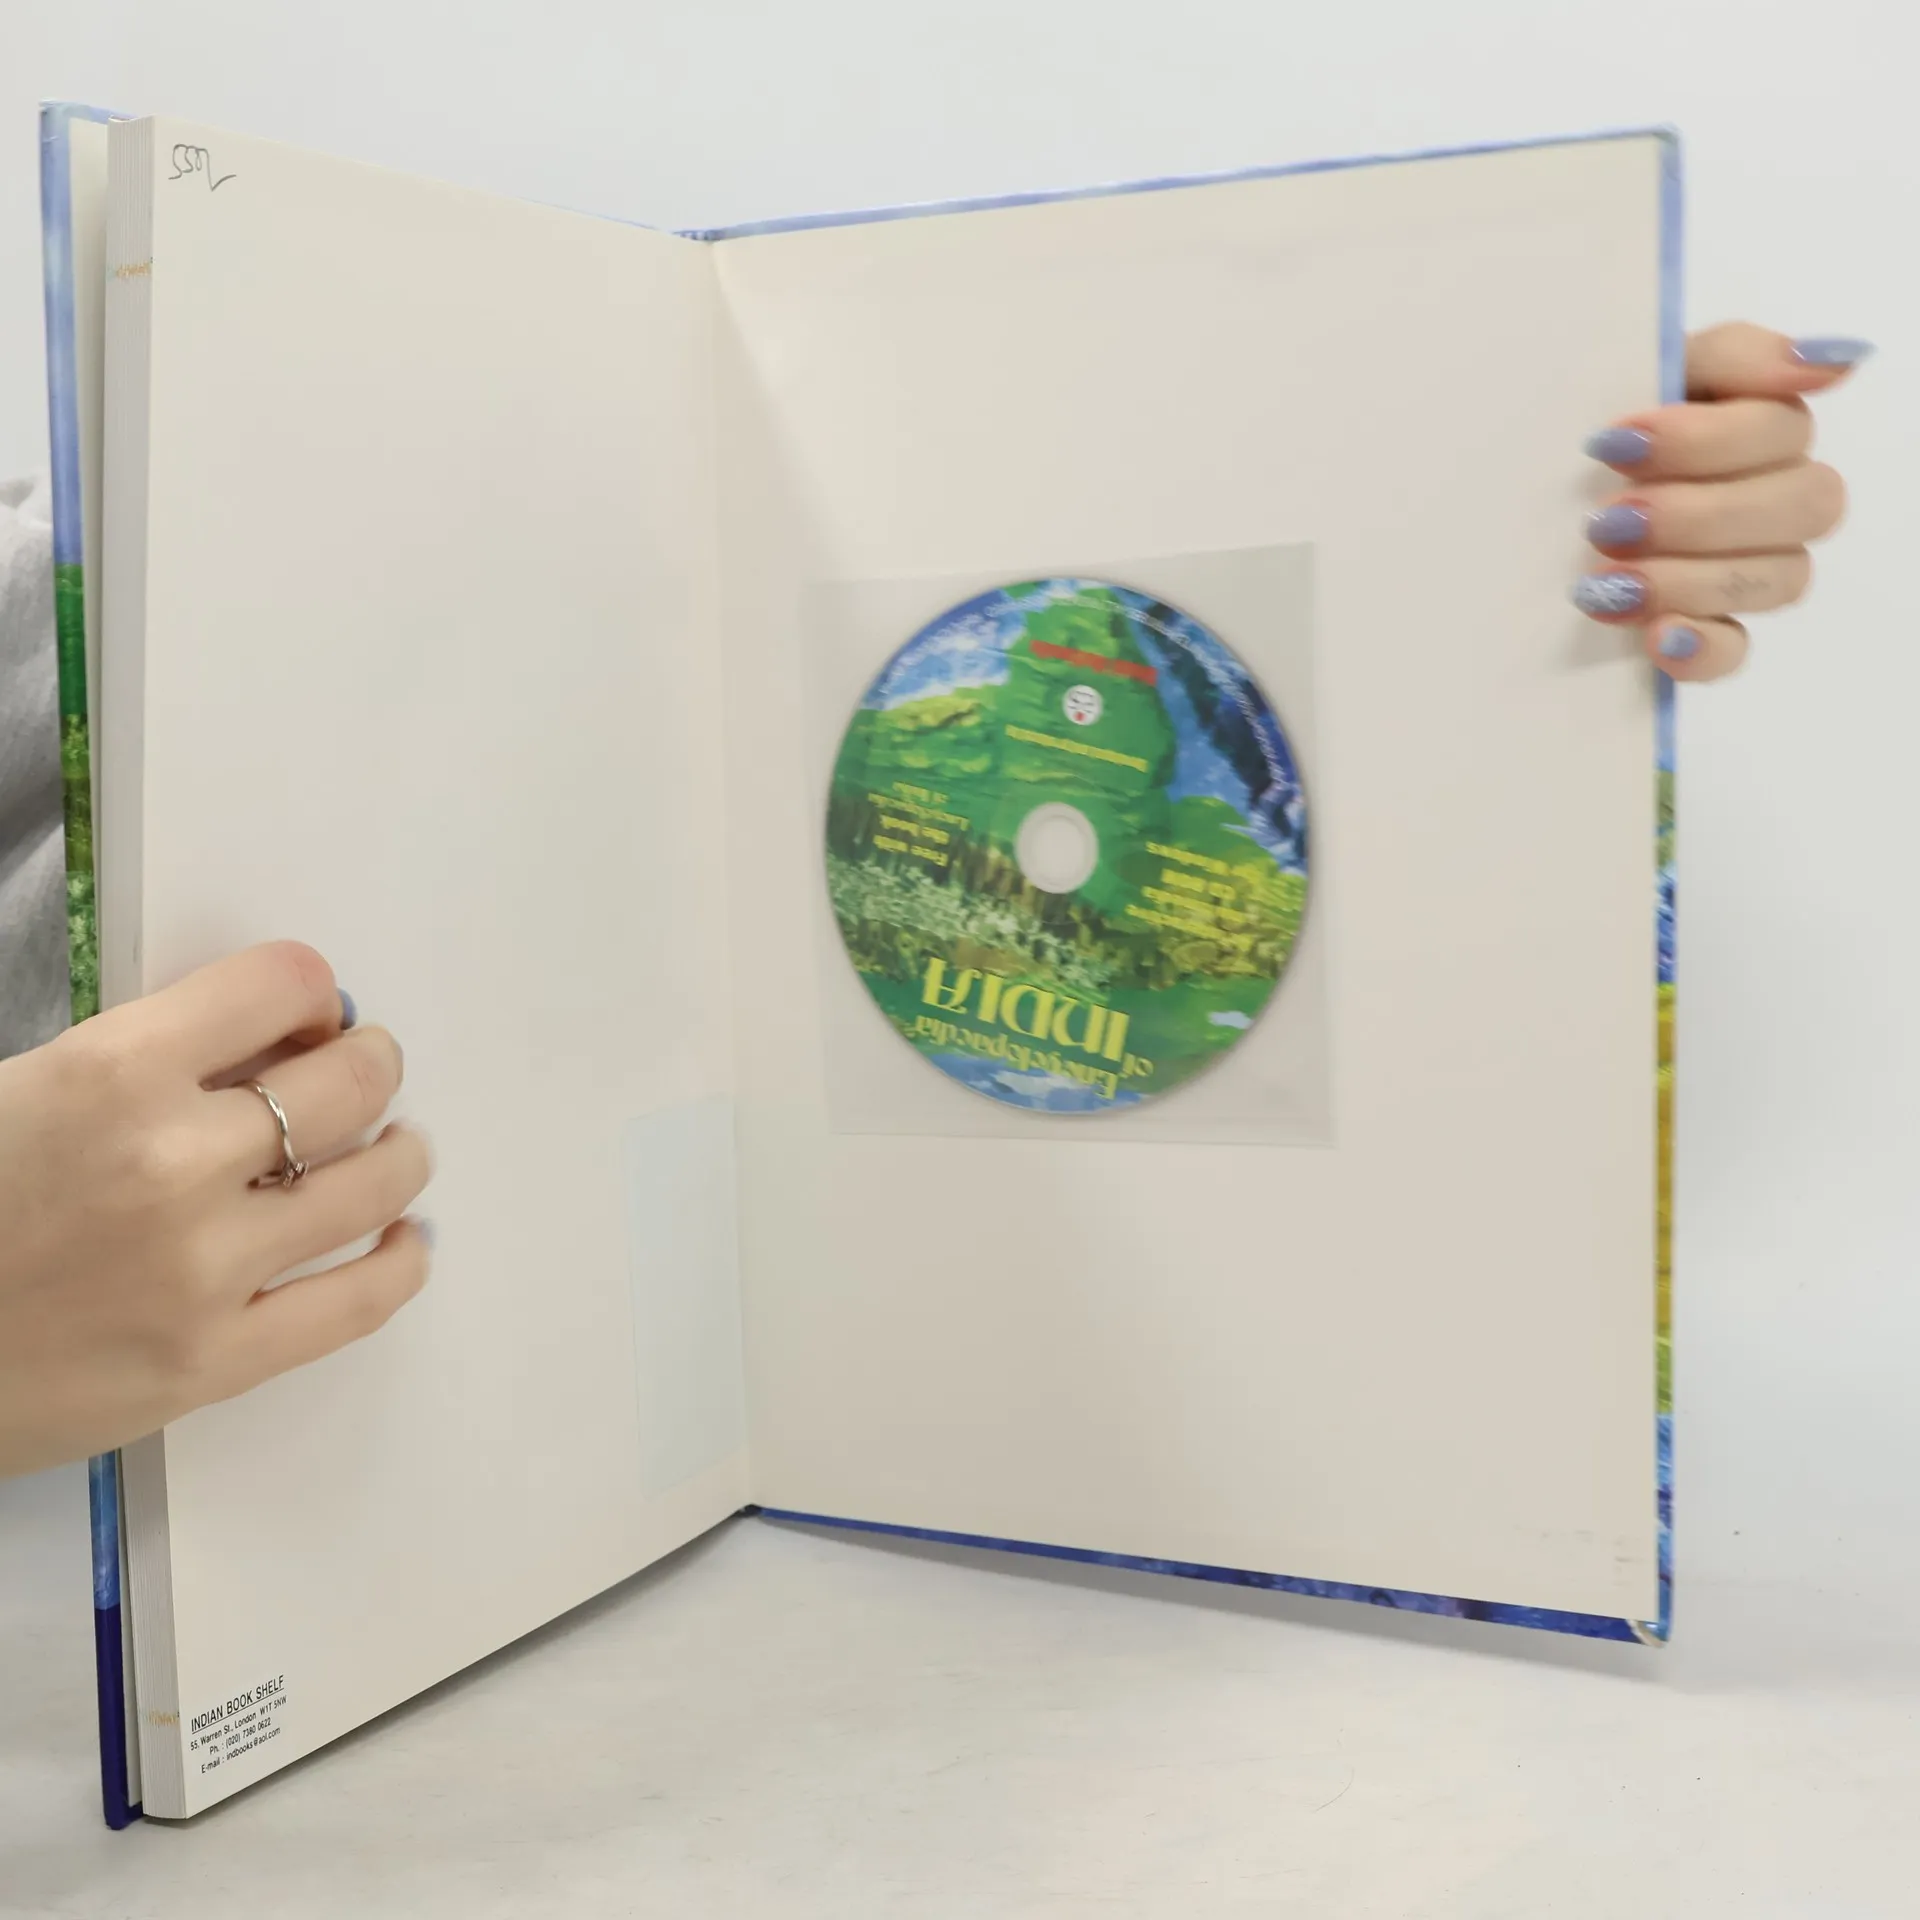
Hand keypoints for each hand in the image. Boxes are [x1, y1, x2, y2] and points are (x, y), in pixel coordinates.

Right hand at [0, 942, 431, 1477]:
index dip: (310, 992)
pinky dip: (399, 1266)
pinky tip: (407, 1243)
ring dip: (400, 1153)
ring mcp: (202, 1270)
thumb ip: (135, 1058)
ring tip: (399, 1146)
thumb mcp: (14, 1090)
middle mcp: (174, 1162)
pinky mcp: (211, 1363)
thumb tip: (259, 1041)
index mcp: (110, 1073)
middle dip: (371, 1062)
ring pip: (372, 1186)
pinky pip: (355, 1306)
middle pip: (348, 1084)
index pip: (281, 986)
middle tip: (368, 1068)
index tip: (311, 1011)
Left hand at [1573, 325, 1870, 680]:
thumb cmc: (1582, 433)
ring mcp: (1748, 568)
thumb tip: (1832, 360)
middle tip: (1610, 522)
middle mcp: (1773, 494)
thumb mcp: (1633, 372)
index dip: (1706, 440)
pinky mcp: (1711, 631)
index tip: (1615, 444)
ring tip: (1604, 583)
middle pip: (1803, 504)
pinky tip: (1659, 638)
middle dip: (1699, 513)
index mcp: (1759, 420)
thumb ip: (1729, 356)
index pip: (1783, 427)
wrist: (1511, 512)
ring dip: (1690, 579)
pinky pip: (1736, 650)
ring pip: (1781, 577)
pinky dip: (1702, 647)